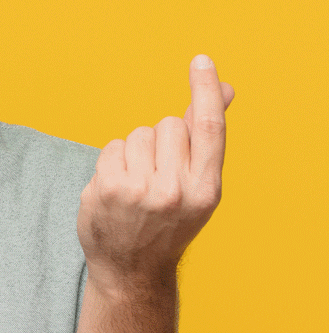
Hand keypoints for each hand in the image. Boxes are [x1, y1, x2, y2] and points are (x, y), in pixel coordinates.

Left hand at [76, 55, 233, 291]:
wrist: (132, 270)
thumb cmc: (168, 222)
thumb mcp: (197, 187)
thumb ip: (207, 138)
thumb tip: (224, 88)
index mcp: (206, 190)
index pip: (208, 129)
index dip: (205, 91)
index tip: (201, 62)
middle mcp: (175, 191)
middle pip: (169, 125)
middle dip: (163, 141)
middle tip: (159, 176)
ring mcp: (138, 191)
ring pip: (139, 134)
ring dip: (137, 152)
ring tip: (137, 186)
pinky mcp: (108, 189)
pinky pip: (113, 147)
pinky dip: (114, 162)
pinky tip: (117, 189)